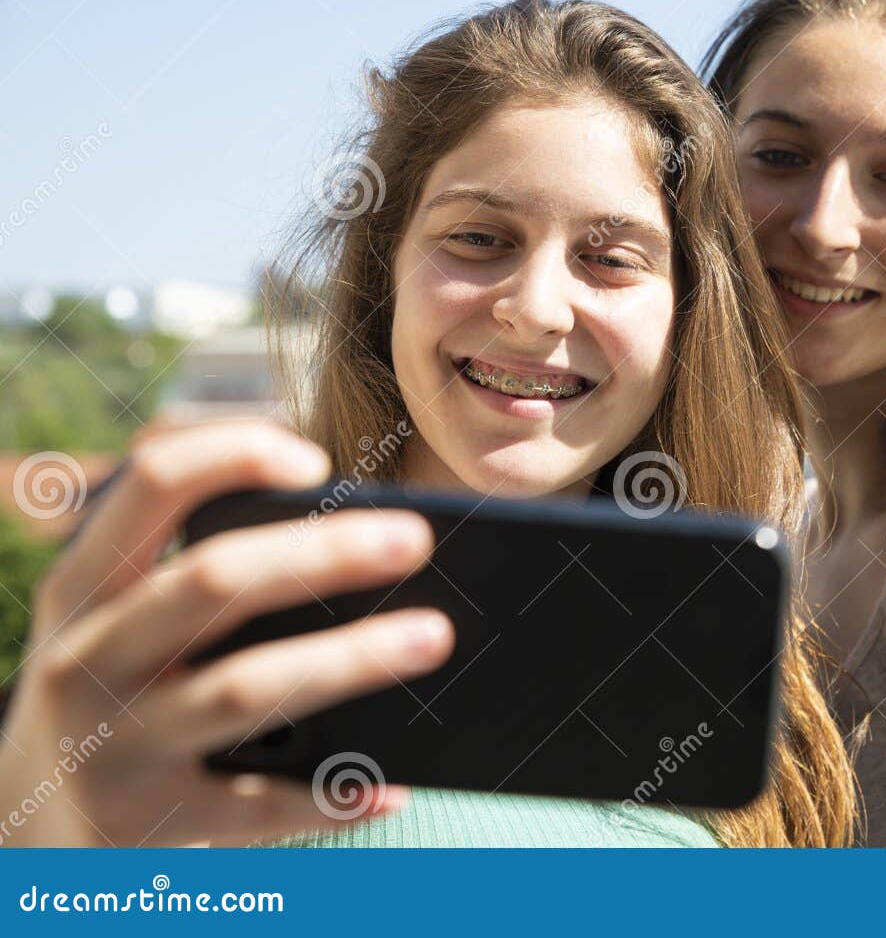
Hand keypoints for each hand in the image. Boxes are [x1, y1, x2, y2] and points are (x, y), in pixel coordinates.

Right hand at [0, 419, 453, 846]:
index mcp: (87, 586)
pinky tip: (389, 786)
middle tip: (416, 539)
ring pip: (247, 689)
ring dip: (351, 658)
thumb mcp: (117, 621)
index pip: (152, 484)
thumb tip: (360, 530)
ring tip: (433, 636)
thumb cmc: (117, 694)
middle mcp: (87, 658)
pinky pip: (259, 806)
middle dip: (323, 553)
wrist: (31, 842)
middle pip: (214, 580)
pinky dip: (331, 795)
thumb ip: (199, 569)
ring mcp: (114, 747)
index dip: (235, 455)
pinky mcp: (151, 824)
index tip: (318, 459)